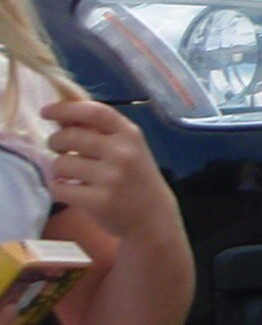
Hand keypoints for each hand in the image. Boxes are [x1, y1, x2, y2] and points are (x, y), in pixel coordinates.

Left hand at [43, 97, 181, 246]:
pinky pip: (60, 189)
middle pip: (69, 137)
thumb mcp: (127, 147)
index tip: (46, 111)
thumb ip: (99, 130)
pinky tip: (69, 190)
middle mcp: (122, 152)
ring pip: (61, 164)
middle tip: (58, 148)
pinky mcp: (99, 202)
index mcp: (130, 134)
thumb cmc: (135, 177)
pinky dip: (58, 188)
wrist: (153, 216)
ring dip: (58, 169)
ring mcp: (111, 178)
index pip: (94, 111)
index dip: (66, 108)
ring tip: (70, 174)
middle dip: (55, 141)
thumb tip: (63, 111)